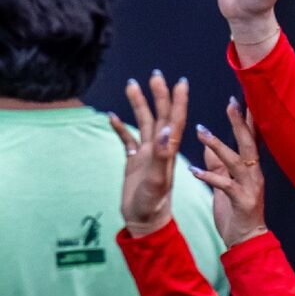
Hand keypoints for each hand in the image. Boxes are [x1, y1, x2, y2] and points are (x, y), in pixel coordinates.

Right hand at [111, 71, 187, 237]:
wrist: (145, 222)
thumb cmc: (154, 204)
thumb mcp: (158, 179)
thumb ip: (162, 155)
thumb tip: (167, 129)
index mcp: (169, 151)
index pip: (176, 120)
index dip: (179, 101)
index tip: (181, 81)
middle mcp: (160, 149)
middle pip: (160, 116)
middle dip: (159, 95)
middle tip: (156, 74)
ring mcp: (147, 155)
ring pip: (144, 124)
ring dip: (140, 105)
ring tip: (132, 84)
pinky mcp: (134, 163)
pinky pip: (127, 141)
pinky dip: (121, 128)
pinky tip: (112, 116)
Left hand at [190, 99, 267, 248]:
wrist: (247, 241)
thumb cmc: (237, 213)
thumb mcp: (226, 186)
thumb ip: (219, 167)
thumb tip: (208, 148)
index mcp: (251, 169)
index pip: (251, 139)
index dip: (246, 119)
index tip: (240, 98)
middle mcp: (254, 174)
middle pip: (248, 143)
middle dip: (239, 122)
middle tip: (232, 101)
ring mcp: (250, 187)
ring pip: (236, 161)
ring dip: (219, 145)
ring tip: (202, 131)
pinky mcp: (242, 202)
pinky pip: (224, 185)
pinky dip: (209, 176)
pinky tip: (194, 170)